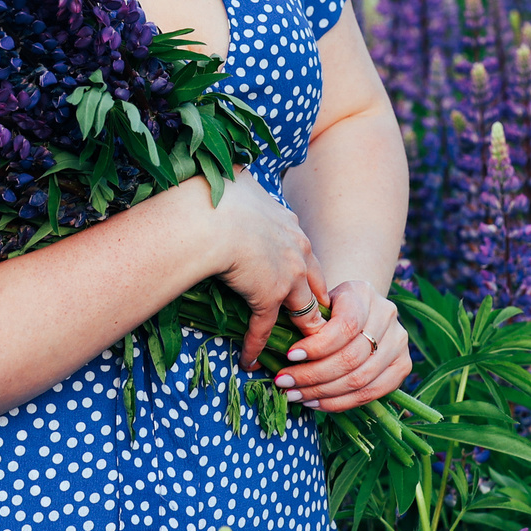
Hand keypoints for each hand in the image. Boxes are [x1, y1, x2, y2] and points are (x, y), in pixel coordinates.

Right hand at [192, 170, 326, 367]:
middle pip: (315, 280)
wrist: (213, 217)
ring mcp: (287, 275)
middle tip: (316, 315)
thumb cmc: (219, 194)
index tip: (300, 274)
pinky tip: (250, 361)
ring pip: (303, 309)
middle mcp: (296, 248)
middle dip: (317, 299)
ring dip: (300, 330)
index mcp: (289, 223)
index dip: (302, 264)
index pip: (302, 249)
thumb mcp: (240, 179)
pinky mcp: (270, 296)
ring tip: (298, 347)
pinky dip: (256, 346)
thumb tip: (236, 170)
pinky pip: (264, 328)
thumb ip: (244, 182)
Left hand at [272, 278, 409, 411]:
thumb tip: (267, 353)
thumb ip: (303, 321)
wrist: (358, 310)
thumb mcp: (316, 303)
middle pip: (351, 358)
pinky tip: (315, 402)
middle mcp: (387, 315)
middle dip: (313, 376)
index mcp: (364, 293)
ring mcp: (399, 342)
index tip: (290, 356)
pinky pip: (371, 393)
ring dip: (322, 393)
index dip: (317, 346)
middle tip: (284, 383)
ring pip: (360, 380)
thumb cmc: (327, 308)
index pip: (346, 326)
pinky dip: (340, 403)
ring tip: (294, 395)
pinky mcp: (402, 366)